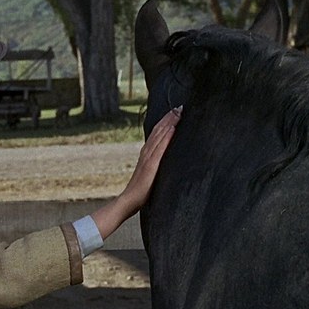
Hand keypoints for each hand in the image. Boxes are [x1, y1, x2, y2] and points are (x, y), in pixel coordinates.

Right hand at [89, 107, 181, 239]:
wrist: (128, 201)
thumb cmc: (140, 192)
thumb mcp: (149, 175)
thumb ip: (155, 167)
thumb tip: (163, 164)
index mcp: (146, 154)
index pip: (157, 134)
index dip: (165, 122)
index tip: (175, 112)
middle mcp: (146, 153)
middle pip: (158, 131)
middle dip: (169, 118)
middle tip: (179, 106)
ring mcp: (148, 158)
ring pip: (159, 135)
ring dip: (169, 123)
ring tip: (178, 112)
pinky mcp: (151, 166)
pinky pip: (160, 148)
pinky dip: (167, 137)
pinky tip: (173, 128)